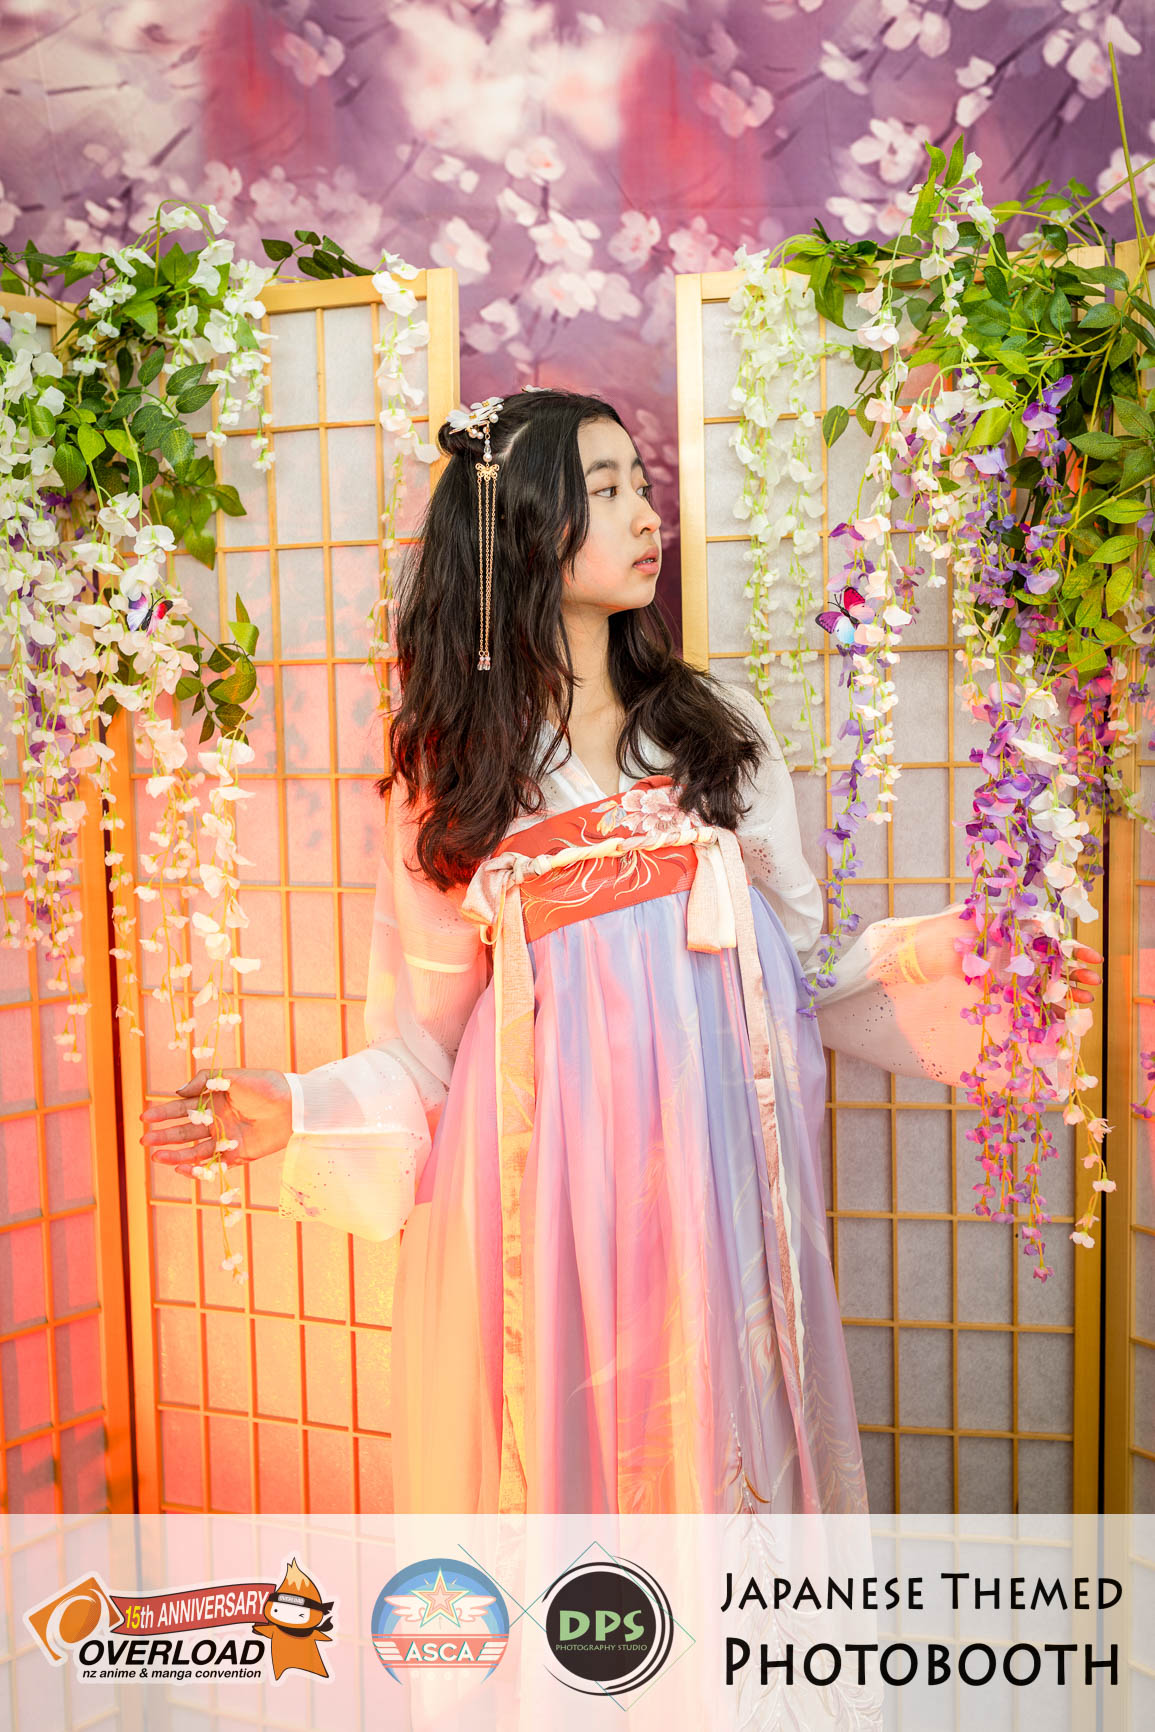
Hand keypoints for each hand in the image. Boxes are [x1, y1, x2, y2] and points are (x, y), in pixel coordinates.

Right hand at [141, 1069, 292, 1177]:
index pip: (182, 1108)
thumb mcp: (233, 1076)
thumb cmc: (266, 1085)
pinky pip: (211, 1164)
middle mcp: (216, 1120)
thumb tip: (177, 1092)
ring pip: (193, 1149)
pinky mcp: (236, 1155)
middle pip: (184, 1131)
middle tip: (144, 1140)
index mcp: (213, 1100)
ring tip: (156, 1157)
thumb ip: (204, 1081)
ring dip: (174, 1154)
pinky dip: (196, 1168)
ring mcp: (225, 1139)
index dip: (163, 1113)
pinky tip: (180, 1168)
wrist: (294, 1107)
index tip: (144, 1117)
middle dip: (164, 1136)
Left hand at [928, 922, 1102, 1006]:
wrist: (919, 955)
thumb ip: (1002, 924)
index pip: (1052, 939)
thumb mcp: (973, 922)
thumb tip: (1033, 923)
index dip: (1073, 949)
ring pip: (1045, 982)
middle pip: (1053, 962)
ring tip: (1086, 1001)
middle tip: (1094, 982)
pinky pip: (1028, 1000)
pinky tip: (1064, 1017)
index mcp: (1014, 931)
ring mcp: (1010, 971)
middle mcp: (1016, 951)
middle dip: (1075, 972)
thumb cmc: (943, 933)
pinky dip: (1046, 1008)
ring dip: (1067, 992)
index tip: (1093, 958)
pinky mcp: (1001, 990)